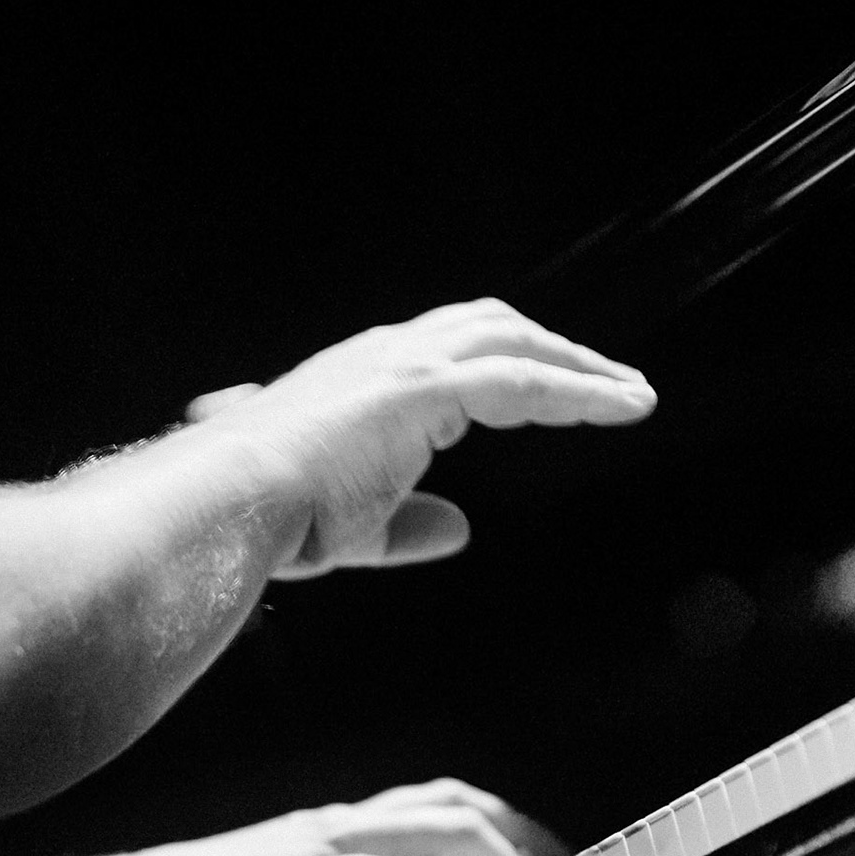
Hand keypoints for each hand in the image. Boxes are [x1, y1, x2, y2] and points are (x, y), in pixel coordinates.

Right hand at [187, 299, 654, 577]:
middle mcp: (386, 356)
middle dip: (557, 350)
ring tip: (633, 395)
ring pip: (514, 342)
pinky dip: (578, 391)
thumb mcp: (355, 528)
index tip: (563, 391)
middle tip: (615, 385)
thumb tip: (462, 528)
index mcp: (365, 378)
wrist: (222, 506)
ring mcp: (401, 365)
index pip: (454, 351)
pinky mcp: (418, 388)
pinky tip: (622, 408)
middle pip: (492, 326)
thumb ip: (410, 524)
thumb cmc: (266, 522)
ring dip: (580, 365)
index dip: (514, 365)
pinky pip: (520, 380)